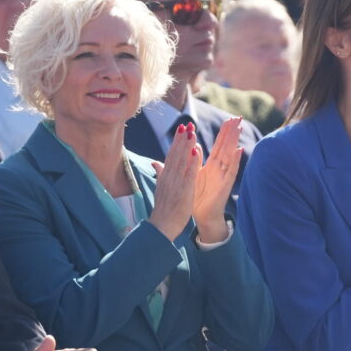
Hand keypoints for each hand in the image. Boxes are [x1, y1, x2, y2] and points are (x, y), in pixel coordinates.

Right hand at [147, 122, 198, 240]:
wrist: (161, 226)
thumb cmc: (163, 209)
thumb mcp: (160, 188)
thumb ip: (159, 173)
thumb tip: (155, 162)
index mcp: (165, 176)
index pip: (171, 155)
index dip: (177, 141)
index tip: (182, 128)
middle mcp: (169, 177)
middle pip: (176, 154)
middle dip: (182, 138)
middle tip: (188, 124)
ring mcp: (176, 183)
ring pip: (182, 161)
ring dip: (187, 146)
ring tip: (192, 132)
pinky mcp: (183, 191)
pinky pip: (188, 174)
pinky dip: (191, 163)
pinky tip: (195, 152)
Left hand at [193, 117, 241, 241]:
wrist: (202, 216)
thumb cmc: (198, 197)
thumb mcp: (194, 175)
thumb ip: (195, 160)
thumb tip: (195, 145)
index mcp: (211, 165)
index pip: (219, 145)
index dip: (224, 132)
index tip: (229, 119)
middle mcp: (219, 169)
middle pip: (226, 146)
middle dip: (232, 132)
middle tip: (238, 117)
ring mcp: (223, 176)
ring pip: (229, 155)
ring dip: (234, 141)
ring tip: (239, 127)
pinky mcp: (225, 185)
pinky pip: (231, 171)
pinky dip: (235, 161)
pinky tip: (239, 150)